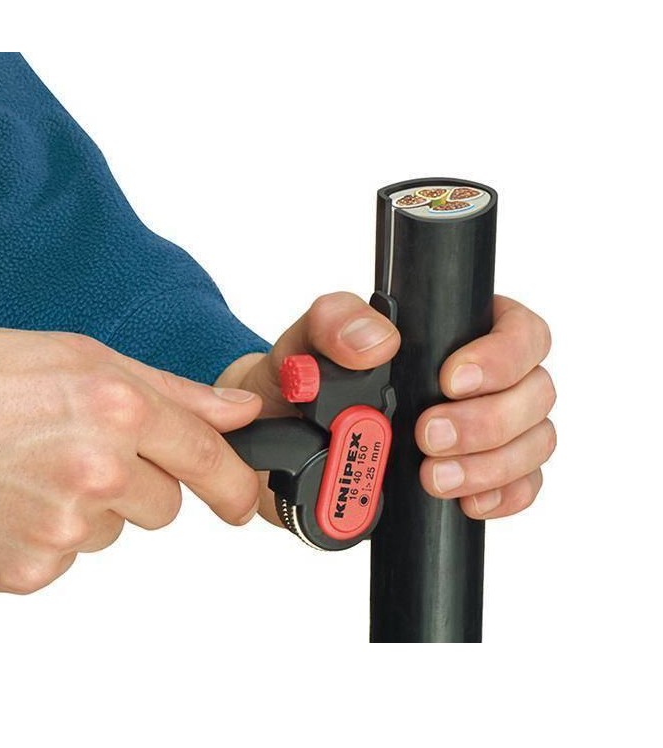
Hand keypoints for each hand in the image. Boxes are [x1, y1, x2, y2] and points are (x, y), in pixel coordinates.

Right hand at [0, 327, 261, 593]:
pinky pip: (69, 559)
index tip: (242, 500)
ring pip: (114, 531)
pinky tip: (14, 499)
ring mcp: (62, 527)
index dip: (233, 483)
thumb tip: (238, 411)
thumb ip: (174, 393)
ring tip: (35, 468)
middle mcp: (98, 471)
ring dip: (90, 506)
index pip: (207, 459)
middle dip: (139, 483)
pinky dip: (50, 536)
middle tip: (82, 450)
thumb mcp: (83, 359)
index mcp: (118, 409)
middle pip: (165, 505)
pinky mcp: (29, 570)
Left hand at [216, 292, 555, 522]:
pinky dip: (501, 496)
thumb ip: (335, 323)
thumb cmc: (309, 379)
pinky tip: (466, 501)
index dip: (502, 356)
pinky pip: (522, 486)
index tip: (451, 380)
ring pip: (534, 442)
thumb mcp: (307, 341)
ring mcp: (490, 429)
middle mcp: (485, 379)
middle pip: (535, 391)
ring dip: (490, 464)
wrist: (288, 438)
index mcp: (457, 332)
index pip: (518, 330)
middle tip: (428, 436)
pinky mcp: (482, 474)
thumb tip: (377, 340)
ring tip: (433, 477)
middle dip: (486, 421)